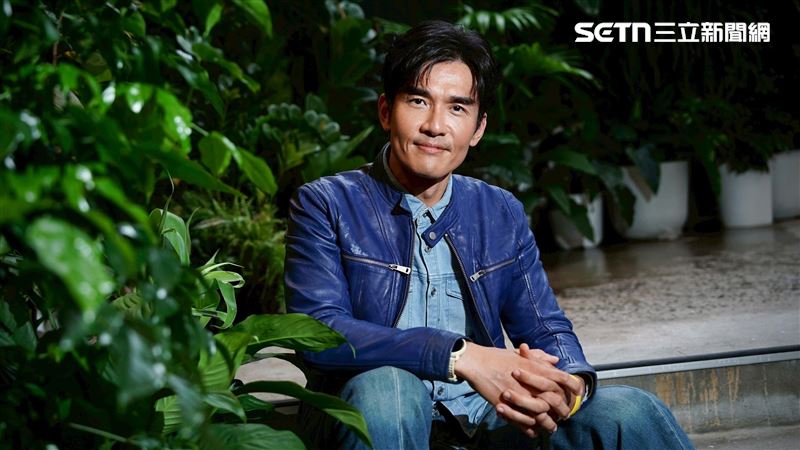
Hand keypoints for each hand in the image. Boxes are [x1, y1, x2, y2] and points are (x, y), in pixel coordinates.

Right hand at [453, 343, 572, 435]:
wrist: (476, 363)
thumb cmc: (497, 357)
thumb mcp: (520, 354)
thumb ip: (539, 357)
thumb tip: (556, 361)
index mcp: (535, 368)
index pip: (561, 378)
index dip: (572, 386)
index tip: (578, 393)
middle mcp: (530, 383)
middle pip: (555, 400)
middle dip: (563, 409)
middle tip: (566, 414)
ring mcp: (519, 396)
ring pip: (542, 415)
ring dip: (549, 423)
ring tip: (552, 427)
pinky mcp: (508, 407)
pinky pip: (524, 422)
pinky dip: (531, 428)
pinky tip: (534, 430)